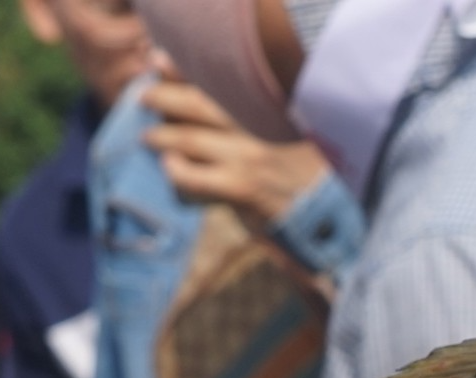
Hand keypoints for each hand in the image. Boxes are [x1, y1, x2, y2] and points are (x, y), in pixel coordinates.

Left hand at [141, 74, 330, 225]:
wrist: (331, 218)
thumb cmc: (306, 180)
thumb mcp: (290, 139)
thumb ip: (256, 122)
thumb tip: (208, 110)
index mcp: (271, 111)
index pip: (220, 82)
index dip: (184, 70)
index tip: (159, 61)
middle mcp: (260, 127)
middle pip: (197, 103)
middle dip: (162, 97)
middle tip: (144, 97)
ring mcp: (250, 156)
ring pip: (189, 138)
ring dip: (161, 136)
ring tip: (149, 137)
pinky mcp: (242, 187)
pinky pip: (192, 177)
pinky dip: (175, 171)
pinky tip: (171, 168)